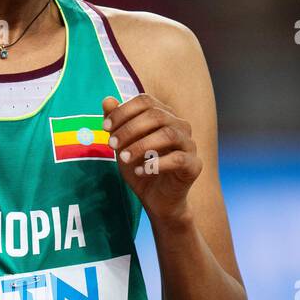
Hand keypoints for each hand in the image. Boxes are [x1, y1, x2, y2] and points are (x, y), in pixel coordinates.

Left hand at [102, 92, 201, 222]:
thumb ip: (116, 124)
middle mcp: (180, 125)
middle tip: (111, 145)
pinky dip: (155, 164)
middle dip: (129, 129)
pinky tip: (139, 171)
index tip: (105, 127)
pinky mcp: (194, 165)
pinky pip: (178, 159)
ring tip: (124, 158)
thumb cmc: (140, 168)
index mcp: (164, 115)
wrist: (156, 200)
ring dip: (141, 145)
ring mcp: (189, 144)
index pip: (145, 101)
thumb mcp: (123, 146)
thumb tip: (107, 100)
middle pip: (156, 115)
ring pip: (168, 134)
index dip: (123, 111)